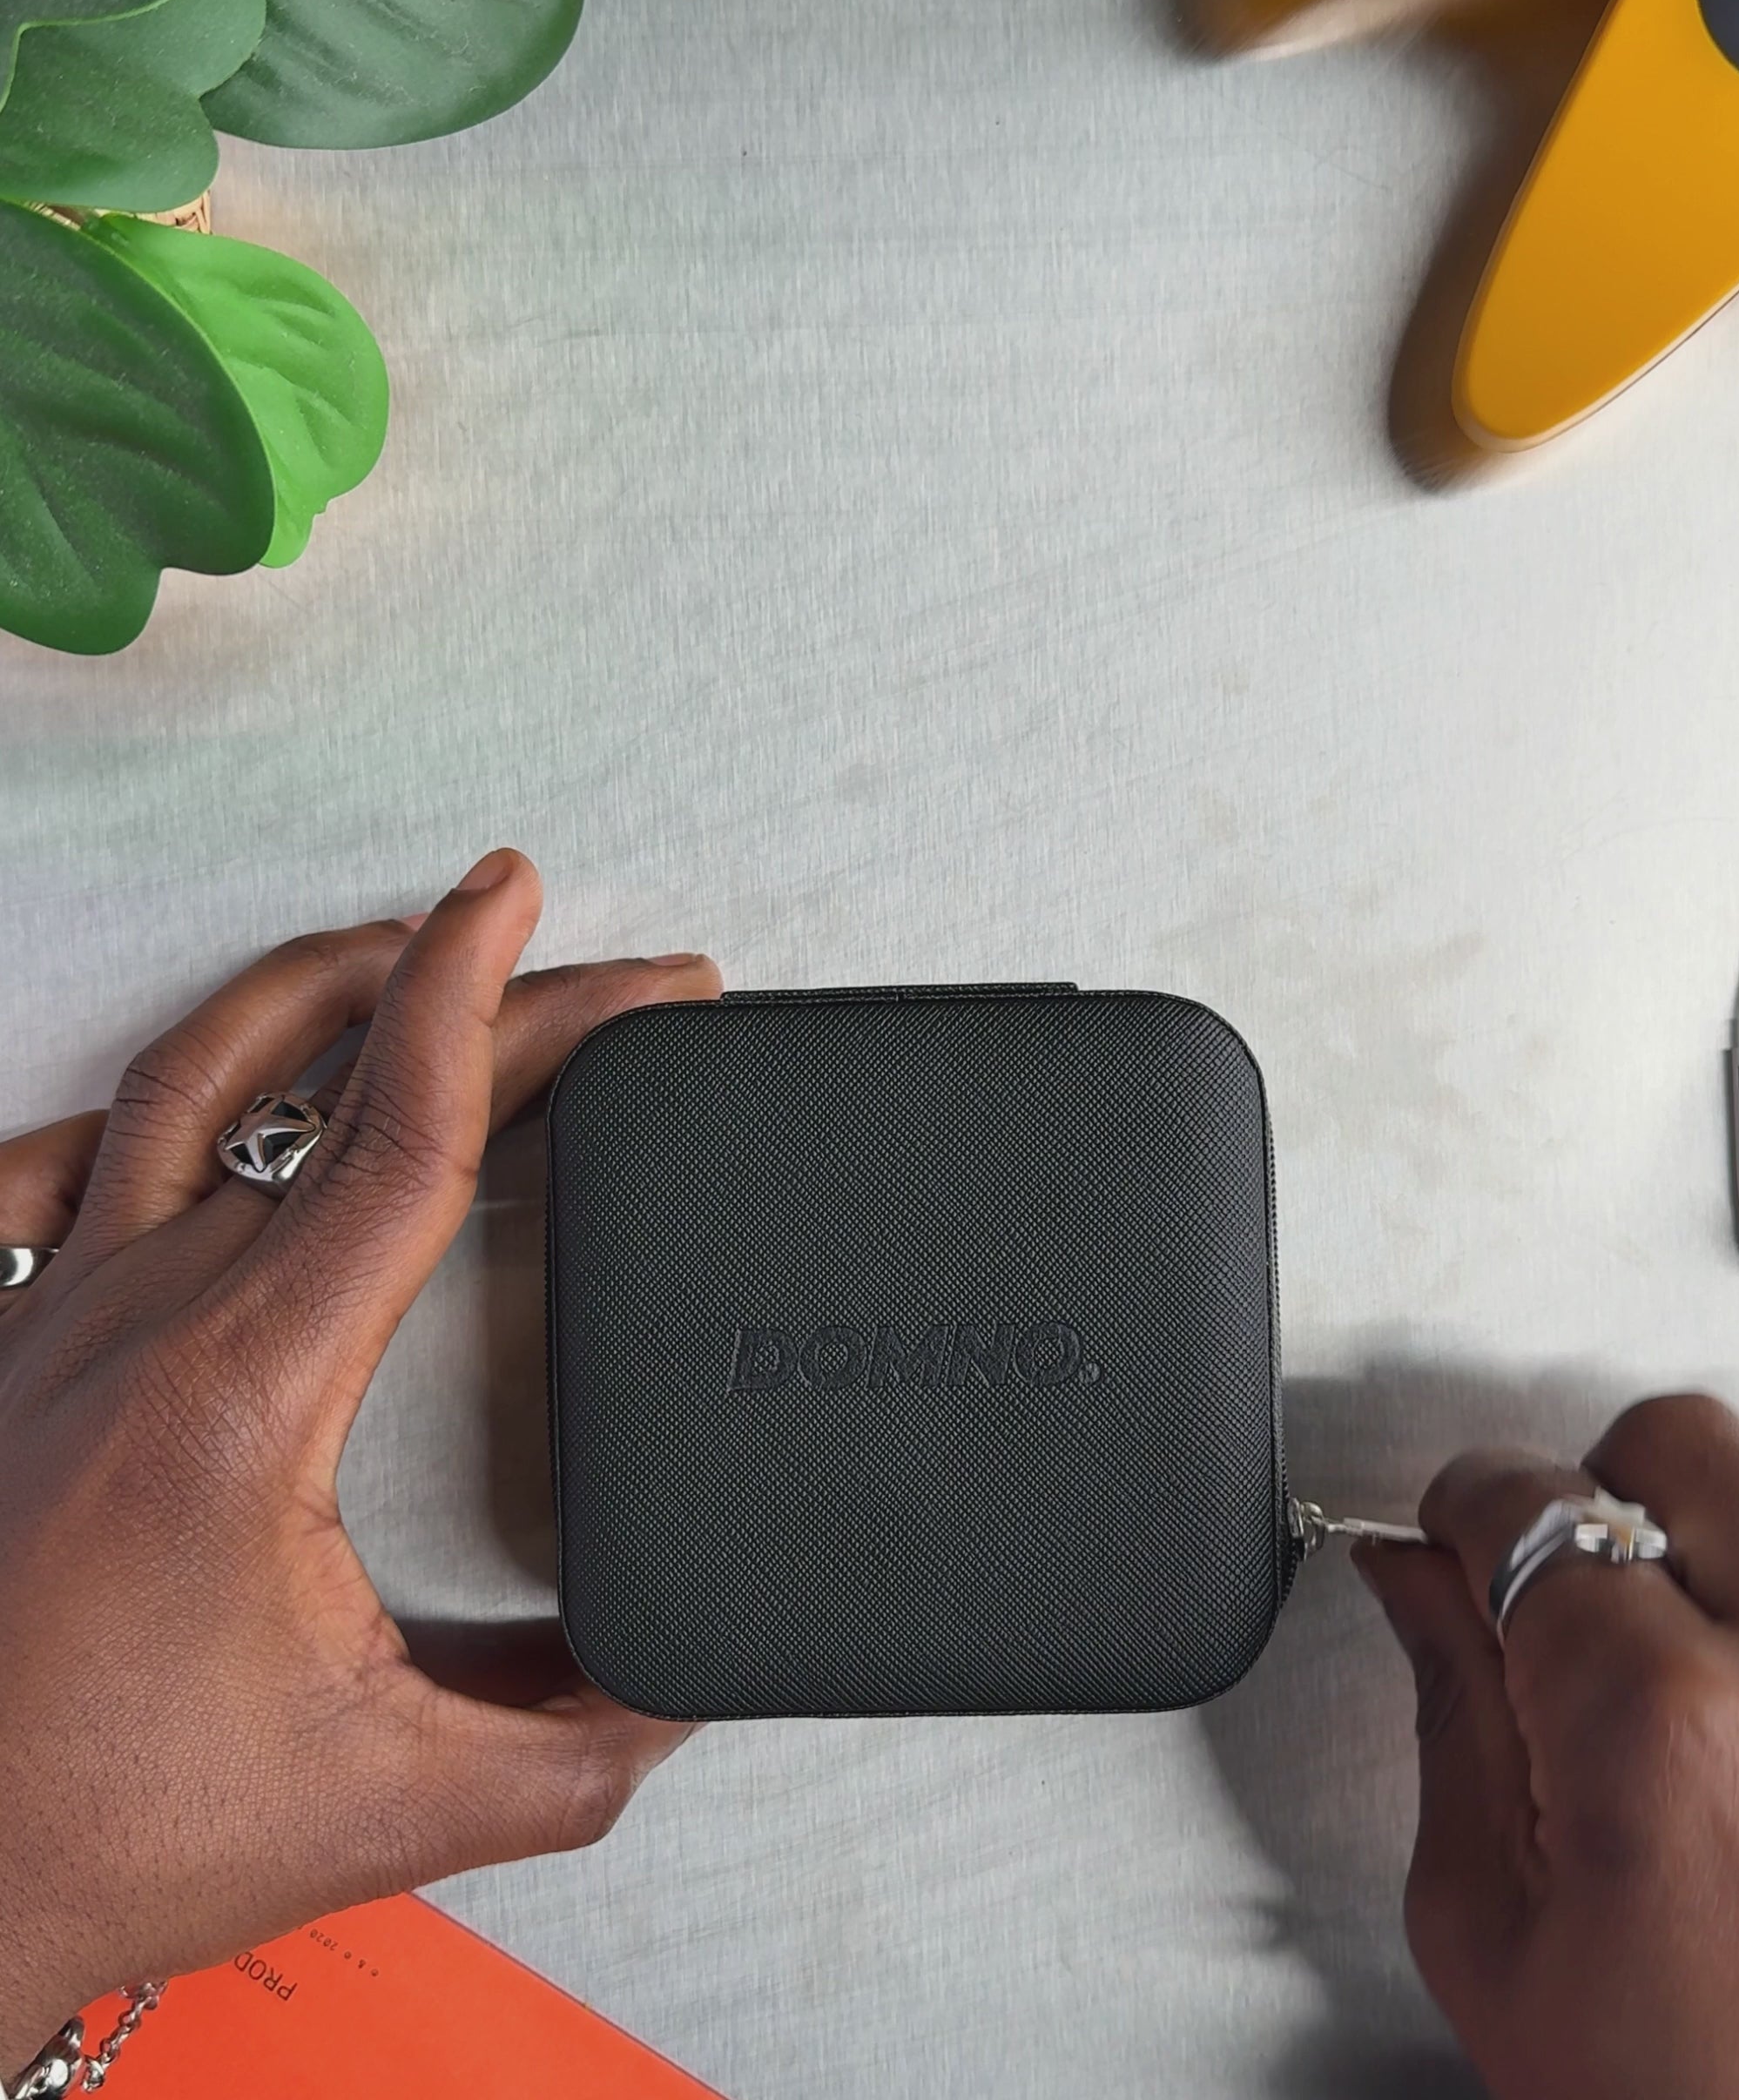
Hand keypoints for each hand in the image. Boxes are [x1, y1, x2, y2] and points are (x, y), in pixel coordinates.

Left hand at [0, 850, 719, 2073]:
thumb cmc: (95, 1827)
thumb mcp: (385, 1801)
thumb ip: (575, 1745)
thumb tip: (681, 1678)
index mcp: (250, 1389)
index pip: (396, 1132)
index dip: (483, 998)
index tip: (516, 902)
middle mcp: (145, 1316)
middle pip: (335, 1084)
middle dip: (480, 993)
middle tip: (592, 974)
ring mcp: (61, 1317)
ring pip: (189, 1080)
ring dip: (312, 993)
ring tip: (402, 949)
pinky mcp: (13, 1347)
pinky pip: (62, 1162)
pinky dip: (147, 1094)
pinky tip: (193, 1081)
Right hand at [1359, 1395, 1738, 2099]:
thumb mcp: (1494, 1932)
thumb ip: (1450, 1716)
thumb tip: (1417, 1580)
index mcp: (1657, 1725)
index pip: (1528, 1501)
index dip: (1463, 1510)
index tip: (1452, 1539)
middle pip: (1681, 1445)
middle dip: (1597, 1493)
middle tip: (1566, 1597)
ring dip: (1710, 1557)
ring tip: (1678, 1685)